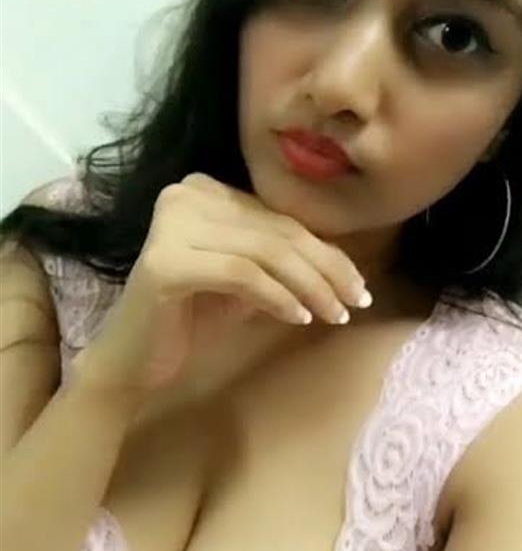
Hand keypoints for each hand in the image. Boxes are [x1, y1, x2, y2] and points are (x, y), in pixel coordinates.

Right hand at [71, 172, 371, 398]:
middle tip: (356, 303)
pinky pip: (242, 274)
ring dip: (310, 287)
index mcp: (205, 191)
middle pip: (278, 234)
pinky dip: (277, 297)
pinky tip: (300, 319)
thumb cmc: (194, 317)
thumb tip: (344, 269)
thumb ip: (285, 262)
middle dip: (326, 272)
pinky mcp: (165, 261)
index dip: (327, 254)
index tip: (358, 287)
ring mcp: (171, 225)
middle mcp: (186, 195)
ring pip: (266, 252)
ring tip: (335, 316)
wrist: (134, 360)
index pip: (282, 221)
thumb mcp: (249, 281)